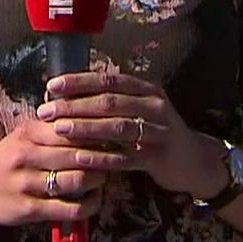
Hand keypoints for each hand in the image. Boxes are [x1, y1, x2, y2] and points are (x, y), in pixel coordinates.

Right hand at [0, 114, 123, 227]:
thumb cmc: (4, 161)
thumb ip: (51, 129)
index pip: (71, 127)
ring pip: (77, 180)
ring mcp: (27, 184)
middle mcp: (26, 155)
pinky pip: (70, 208)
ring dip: (98, 179)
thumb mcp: (22, 137)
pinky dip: (90, 205)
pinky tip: (95, 199)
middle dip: (104, 156)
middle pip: (78, 153)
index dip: (97, 130)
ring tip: (104, 176)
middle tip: (118, 156)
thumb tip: (91, 118)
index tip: (114, 133)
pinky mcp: (29, 210)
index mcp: (28, 133)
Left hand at [37, 71, 225, 200]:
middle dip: (75, 105)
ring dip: (85, 128)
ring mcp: (159, 131)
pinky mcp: (160, 157)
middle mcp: (154, 105)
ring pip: (117, 127)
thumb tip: (67, 95)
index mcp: (146, 88)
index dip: (79, 82)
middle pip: (109, 102)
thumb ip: (112, 101)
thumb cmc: (156, 132)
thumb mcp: (140, 109)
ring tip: (59, 129)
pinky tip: (81, 158)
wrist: (195, 161)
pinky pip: (126, 157)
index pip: (108, 80)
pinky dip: (102, 157)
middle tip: (47, 110)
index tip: (52, 86)